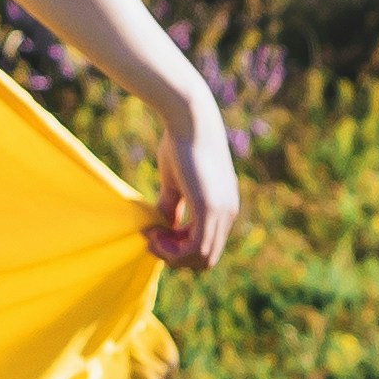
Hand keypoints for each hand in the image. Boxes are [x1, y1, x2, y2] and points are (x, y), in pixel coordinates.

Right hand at [140, 76, 247, 274]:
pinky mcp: (209, 208)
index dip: (178, 248)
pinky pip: (196, 247)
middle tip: (151, 238)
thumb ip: (172, 206)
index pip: (206, 246)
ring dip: (171, 255)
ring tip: (151, 236)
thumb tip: (164, 227)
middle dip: (175, 257)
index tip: (155, 232)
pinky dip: (172, 249)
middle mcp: (227, 213)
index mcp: (223, 206)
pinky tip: (154, 233)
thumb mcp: (175, 182)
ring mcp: (221, 212)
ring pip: (202, 258)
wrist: (189, 119)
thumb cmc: (180, 143)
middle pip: (205, 259)